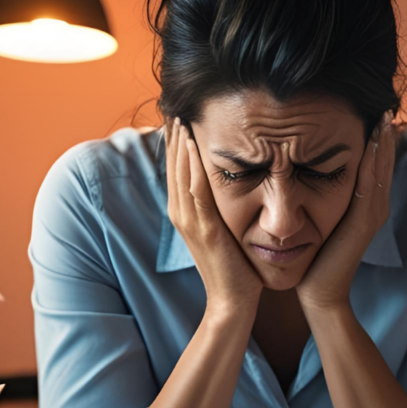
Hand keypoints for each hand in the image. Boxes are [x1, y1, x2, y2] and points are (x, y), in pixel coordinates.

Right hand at [164, 116, 263, 315]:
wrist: (233, 301)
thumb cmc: (233, 267)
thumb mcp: (221, 230)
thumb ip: (217, 208)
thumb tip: (226, 185)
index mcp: (183, 213)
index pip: (177, 169)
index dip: (177, 143)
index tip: (181, 116)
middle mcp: (180, 214)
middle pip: (174, 166)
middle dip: (175, 136)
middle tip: (176, 106)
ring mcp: (190, 221)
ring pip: (181, 173)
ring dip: (181, 144)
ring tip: (182, 116)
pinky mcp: (205, 228)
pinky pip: (196, 190)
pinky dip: (193, 165)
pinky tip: (195, 144)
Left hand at [296, 110, 401, 312]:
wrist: (319, 293)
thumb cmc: (316, 259)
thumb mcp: (321, 220)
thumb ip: (323, 198)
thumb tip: (309, 174)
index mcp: (365, 205)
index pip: (374, 165)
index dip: (377, 141)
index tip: (374, 114)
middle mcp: (374, 207)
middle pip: (383, 163)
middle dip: (384, 135)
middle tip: (385, 106)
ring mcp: (371, 215)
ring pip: (381, 171)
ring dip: (383, 143)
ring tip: (384, 117)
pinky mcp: (363, 223)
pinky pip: (370, 186)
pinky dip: (374, 163)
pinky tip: (373, 144)